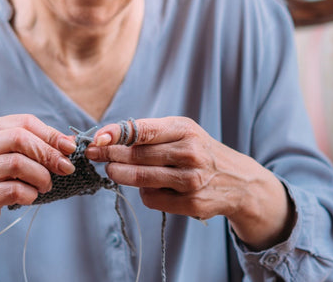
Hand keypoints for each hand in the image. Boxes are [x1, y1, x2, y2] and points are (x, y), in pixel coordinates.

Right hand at [0, 114, 76, 280]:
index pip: (24, 122)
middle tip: (65, 168)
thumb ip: (33, 146)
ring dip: (41, 176)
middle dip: (48, 154)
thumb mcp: (8, 156)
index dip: (51, 134)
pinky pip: (12, 190)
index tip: (70, 148)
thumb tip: (68, 144)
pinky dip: (29, 194)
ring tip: (46, 185)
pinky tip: (30, 197)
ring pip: (16, 163)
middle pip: (19, 138)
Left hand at [85, 116, 293, 249]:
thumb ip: (148, 133)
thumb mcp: (182, 132)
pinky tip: (147, 187)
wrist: (237, 181)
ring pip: (140, 179)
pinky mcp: (191, 203)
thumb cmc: (199, 151)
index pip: (142, 130)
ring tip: (112, 170)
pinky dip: (143, 193)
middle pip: (136, 156)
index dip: (115, 134)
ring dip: (119, 175)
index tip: (97, 138)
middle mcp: (190, 153)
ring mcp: (191, 180)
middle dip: (109, 155)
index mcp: (185, 130)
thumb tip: (107, 138)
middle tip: (94, 155)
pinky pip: (151, 198)